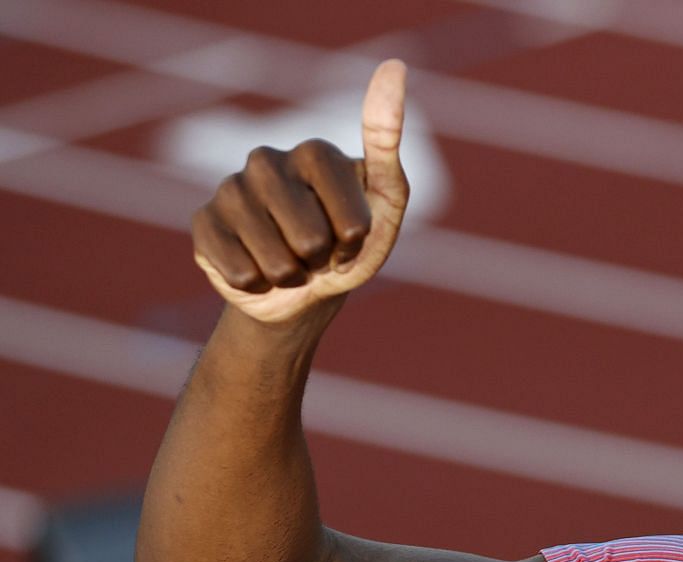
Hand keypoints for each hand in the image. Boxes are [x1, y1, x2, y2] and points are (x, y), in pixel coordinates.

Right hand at [190, 60, 409, 326]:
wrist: (301, 289)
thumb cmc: (349, 246)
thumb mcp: (385, 204)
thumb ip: (387, 145)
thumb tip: (395, 65)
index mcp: (315, 152)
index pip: (353, 224)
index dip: (357, 246)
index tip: (352, 238)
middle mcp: (266, 160)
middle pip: (312, 242)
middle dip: (322, 263)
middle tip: (317, 253)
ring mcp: (230, 188)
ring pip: (277, 262)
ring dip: (291, 278)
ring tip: (291, 263)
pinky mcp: (202, 222)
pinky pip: (241, 272)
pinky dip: (258, 285)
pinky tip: (258, 270)